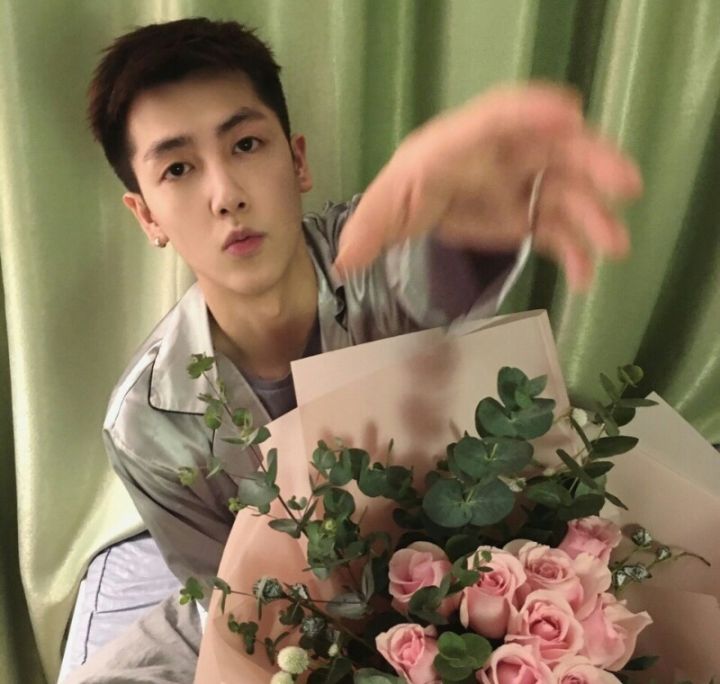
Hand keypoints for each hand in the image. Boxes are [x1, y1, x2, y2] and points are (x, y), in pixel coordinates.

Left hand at [333, 84, 642, 290]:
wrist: (420, 204)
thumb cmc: (403, 191)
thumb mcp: (384, 207)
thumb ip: (368, 231)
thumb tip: (344, 263)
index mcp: (462, 143)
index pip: (498, 116)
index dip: (533, 112)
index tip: (567, 113)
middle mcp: (502, 156)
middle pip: (552, 149)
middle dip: (591, 161)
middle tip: (624, 182)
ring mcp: (522, 185)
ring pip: (565, 192)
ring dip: (593, 217)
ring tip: (614, 247)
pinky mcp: (528, 216)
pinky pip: (558, 230)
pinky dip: (575, 252)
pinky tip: (584, 278)